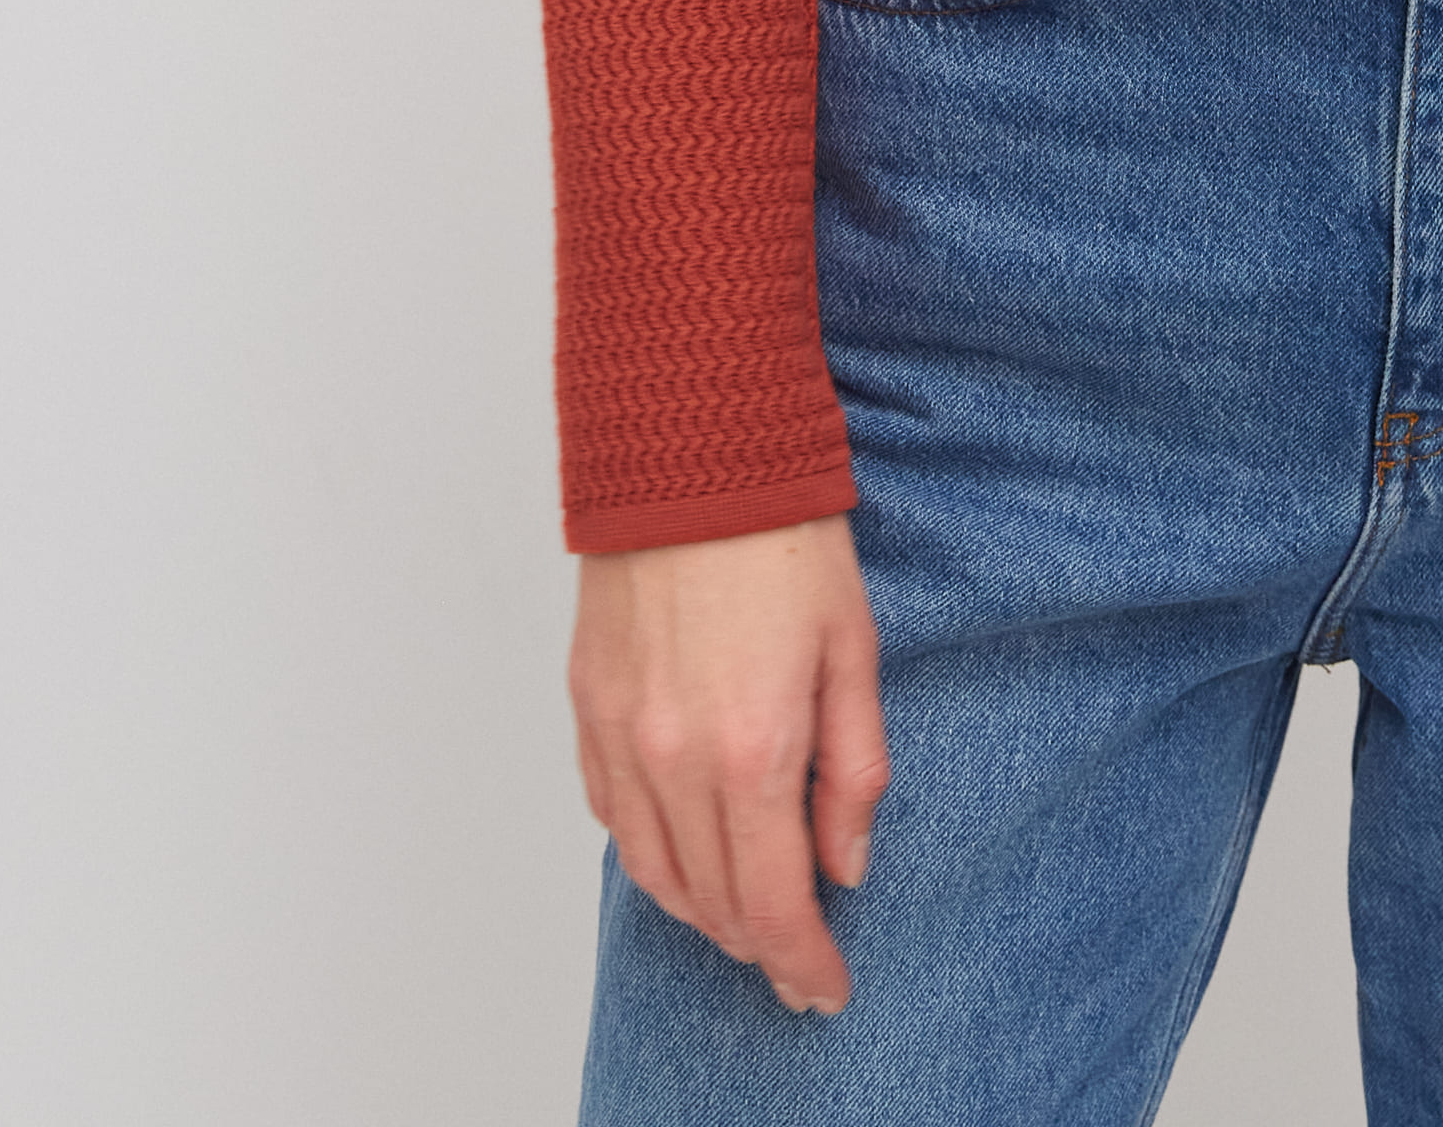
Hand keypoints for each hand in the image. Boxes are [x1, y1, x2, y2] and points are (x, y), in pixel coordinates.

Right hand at [568, 512, 887, 1015]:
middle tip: (799, 956)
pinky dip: (650, 854)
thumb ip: (855, 769)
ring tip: (748, 914)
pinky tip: (683, 850)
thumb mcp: (853, 648)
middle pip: (711, 902)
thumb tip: (844, 864)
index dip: (803, 962)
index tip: (827, 990)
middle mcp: (673, 759)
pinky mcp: (587, 708)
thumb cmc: (783, 537)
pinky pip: (612, 816)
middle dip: (761, 945)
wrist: (688, 453)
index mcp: (751, 749)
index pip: (772, 904)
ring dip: (703, 911)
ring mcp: (620, 737)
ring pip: (654, 874)